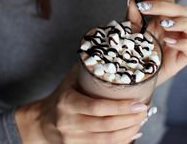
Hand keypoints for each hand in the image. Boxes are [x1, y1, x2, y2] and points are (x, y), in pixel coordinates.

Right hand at [15, 64, 146, 143]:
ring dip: (128, 132)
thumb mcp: (70, 79)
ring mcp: (72, 139)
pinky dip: (121, 142)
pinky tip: (132, 133)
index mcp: (68, 102)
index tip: (138, 103)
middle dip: (129, 120)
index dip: (120, 107)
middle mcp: (69, 123)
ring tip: (141, 121)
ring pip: (107, 140)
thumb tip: (111, 51)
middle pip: (105, 125)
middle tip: (144, 111)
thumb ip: (89, 68)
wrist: (42, 122)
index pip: (97, 107)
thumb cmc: (62, 96)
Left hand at [127, 0, 186, 85]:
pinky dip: (182, 43)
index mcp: (164, 17)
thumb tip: (131, 0)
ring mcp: (182, 43)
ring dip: (180, 22)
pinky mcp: (183, 59)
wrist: (134, 74)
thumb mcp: (131, 31)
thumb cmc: (135, 50)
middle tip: (143, 7)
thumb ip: (132, 16)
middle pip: (182, 9)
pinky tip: (167, 41)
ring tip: (162, 24)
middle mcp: (176, 28)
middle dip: (162, 5)